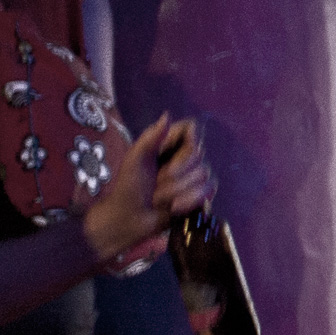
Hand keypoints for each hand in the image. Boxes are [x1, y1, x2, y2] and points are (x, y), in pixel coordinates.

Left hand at [80, 115, 213, 269]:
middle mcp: (183, 157)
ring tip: (159, 199)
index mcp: (167, 144)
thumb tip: (167, 114)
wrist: (128, 221)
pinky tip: (174, 208)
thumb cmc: (127, 188)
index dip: (186, 140)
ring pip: (203, 175)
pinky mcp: (199, 194)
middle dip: (175, 174)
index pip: (191, 128)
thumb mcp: (134, 160)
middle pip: (198, 154)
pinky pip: (208, 190)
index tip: (170, 153)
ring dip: (178, 190)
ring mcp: (192, 176)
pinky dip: (190, 200)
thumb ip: (151, 138)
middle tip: (156, 183)